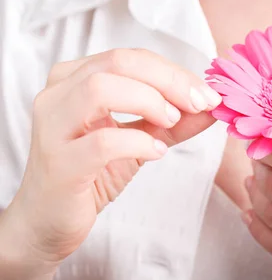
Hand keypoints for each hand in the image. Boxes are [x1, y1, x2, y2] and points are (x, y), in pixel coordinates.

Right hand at [5, 48, 220, 267]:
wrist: (49, 221)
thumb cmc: (92, 173)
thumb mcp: (140, 139)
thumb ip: (175, 121)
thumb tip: (214, 107)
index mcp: (74, 79)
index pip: (130, 58)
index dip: (175, 72)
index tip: (207, 95)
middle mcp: (57, 95)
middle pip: (118, 63)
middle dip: (169, 81)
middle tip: (199, 103)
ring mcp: (53, 127)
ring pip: (100, 89)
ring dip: (149, 102)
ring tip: (172, 123)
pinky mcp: (59, 164)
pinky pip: (102, 142)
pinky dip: (138, 142)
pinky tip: (156, 152)